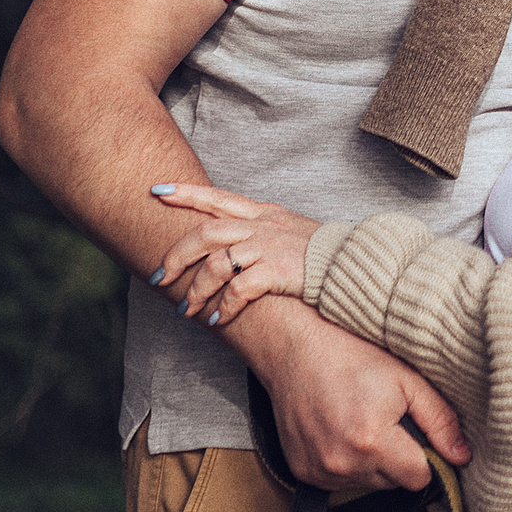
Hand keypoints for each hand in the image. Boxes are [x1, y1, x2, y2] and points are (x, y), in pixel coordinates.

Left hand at [148, 183, 317, 327]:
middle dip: (176, 255)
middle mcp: (262, 226)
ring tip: (188, 310)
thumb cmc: (323, 253)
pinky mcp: (277, 271)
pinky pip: (238, 289)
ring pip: (216, 263)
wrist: (354, 265)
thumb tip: (234, 242)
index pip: (218, 197)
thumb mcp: (290, 229)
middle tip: (159, 277)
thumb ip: (263, 229)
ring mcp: (268, 247)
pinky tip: (218, 319)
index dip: (187, 193)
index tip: (158, 191)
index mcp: (263, 213)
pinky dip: (224, 306)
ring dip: (197, 290)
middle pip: (206, 232)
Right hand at [215, 294, 470, 488]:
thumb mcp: (406, 378)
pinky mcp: (302, 472)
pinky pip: (339, 480)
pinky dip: (346, 462)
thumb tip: (463, 457)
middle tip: (386, 417)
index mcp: (372, 442)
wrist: (293, 347)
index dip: (426, 457)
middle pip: (393, 482)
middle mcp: (342, 464)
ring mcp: (318, 471)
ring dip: (371, 461)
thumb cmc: (351, 354)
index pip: (419, 478)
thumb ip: (440, 420)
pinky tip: (340, 430)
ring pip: (367, 483)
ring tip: (361, 420)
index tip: (418, 433)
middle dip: (398, 457)